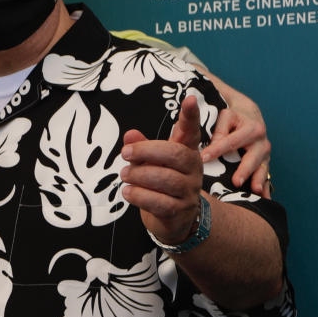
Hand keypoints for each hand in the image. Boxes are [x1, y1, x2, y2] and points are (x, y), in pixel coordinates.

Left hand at [121, 96, 203, 245]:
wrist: (174, 218)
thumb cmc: (160, 181)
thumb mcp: (149, 161)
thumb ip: (140, 148)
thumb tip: (129, 135)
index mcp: (186, 151)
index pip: (191, 130)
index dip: (191, 115)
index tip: (189, 98)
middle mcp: (193, 169)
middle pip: (176, 154)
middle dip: (147, 151)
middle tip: (124, 153)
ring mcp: (189, 191)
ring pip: (168, 180)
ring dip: (140, 175)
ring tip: (124, 174)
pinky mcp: (180, 211)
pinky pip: (161, 203)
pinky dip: (140, 196)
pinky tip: (128, 192)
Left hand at [200, 82, 270, 197]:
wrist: (246, 111)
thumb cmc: (225, 112)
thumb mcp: (219, 113)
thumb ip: (213, 121)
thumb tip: (205, 128)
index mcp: (245, 122)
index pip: (228, 138)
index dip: (216, 148)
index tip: (203, 158)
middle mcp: (258, 135)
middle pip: (252, 153)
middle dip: (244, 168)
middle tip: (235, 181)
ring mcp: (263, 148)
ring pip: (261, 164)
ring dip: (258, 178)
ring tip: (254, 190)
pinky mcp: (264, 159)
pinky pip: (265, 174)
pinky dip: (265, 186)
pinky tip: (264, 198)